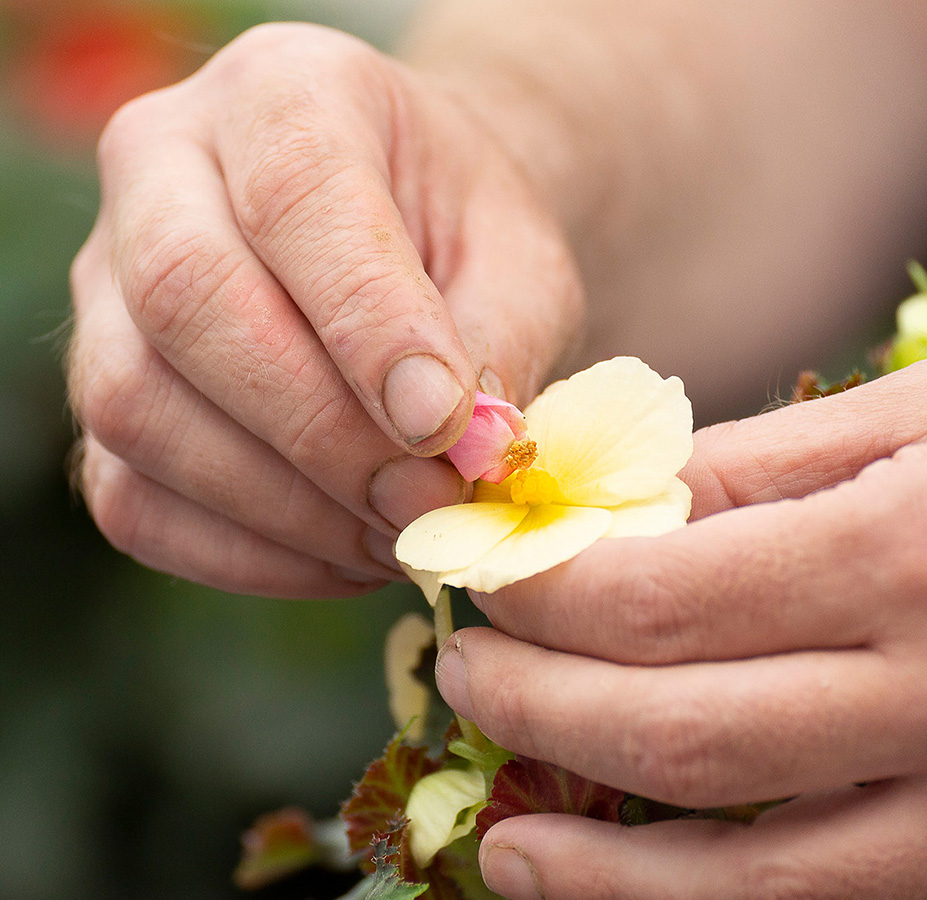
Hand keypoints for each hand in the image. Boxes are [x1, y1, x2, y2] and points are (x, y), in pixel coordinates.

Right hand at [67, 23, 581, 596]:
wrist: (410, 237)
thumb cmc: (466, 237)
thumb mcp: (520, 260)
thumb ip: (497, 340)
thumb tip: (461, 459)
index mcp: (285, 93)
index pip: (298, 198)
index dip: (369, 327)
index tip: (446, 427)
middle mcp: (163, 167)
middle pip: (189, 302)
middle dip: (323, 434)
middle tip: (429, 506)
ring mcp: (108, 283)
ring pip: (138, 410)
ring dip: (285, 509)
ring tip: (402, 537)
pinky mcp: (103, 389)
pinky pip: (132, 497)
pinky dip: (246, 554)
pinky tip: (344, 556)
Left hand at [436, 306, 926, 898]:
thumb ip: (772, 461)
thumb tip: (627, 502)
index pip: (662, 599)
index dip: (545, 597)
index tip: (492, 581)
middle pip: (678, 737)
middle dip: (539, 714)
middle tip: (468, 683)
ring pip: (753, 882)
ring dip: (604, 873)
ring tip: (508, 846)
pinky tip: (656, 885)